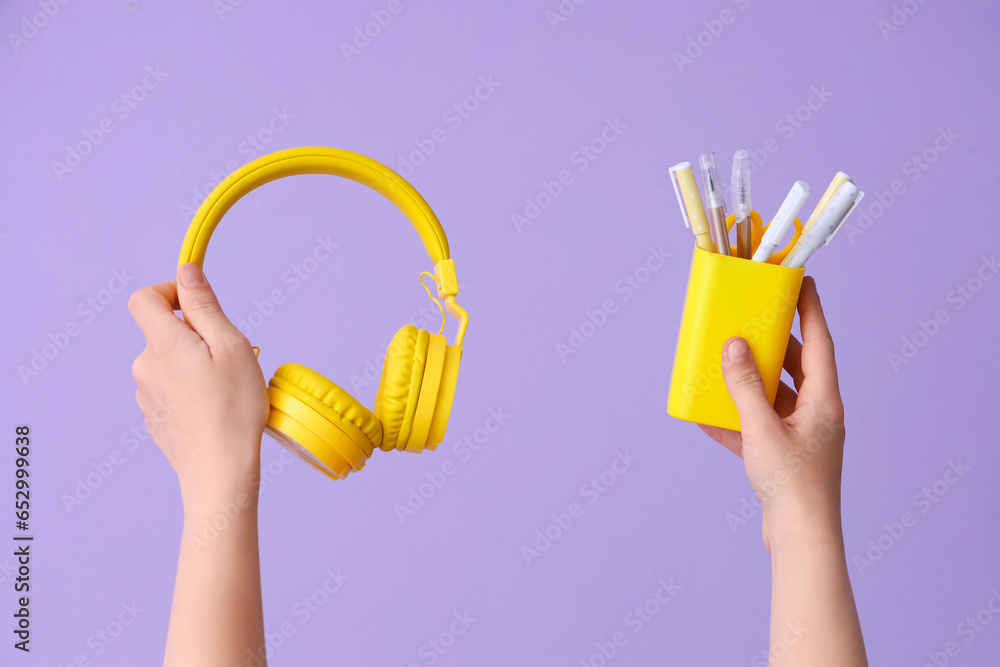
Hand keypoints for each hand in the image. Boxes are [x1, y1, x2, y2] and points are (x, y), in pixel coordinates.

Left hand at [129, 263, 268, 506]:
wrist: (219, 472)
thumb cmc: (234, 410)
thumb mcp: (231, 346)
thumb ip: (204, 306)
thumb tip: (187, 272)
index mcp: (163, 343)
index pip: (145, 298)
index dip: (170, 291)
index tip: (199, 304)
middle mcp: (146, 366)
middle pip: (163, 332)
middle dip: (196, 335)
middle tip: (230, 358)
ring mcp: (147, 395)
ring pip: (169, 362)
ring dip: (194, 364)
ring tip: (226, 388)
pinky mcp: (154, 418)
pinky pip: (171, 389)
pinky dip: (191, 390)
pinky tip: (215, 409)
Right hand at [699, 277, 845, 552]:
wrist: (801, 538)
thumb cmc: (792, 484)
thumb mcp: (762, 428)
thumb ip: (745, 385)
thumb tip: (734, 346)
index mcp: (823, 400)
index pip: (819, 342)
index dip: (811, 310)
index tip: (803, 281)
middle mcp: (817, 413)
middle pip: (795, 366)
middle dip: (772, 344)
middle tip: (751, 320)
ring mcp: (801, 435)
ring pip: (773, 395)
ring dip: (748, 381)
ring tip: (723, 363)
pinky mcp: (784, 456)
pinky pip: (757, 426)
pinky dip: (736, 418)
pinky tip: (708, 414)